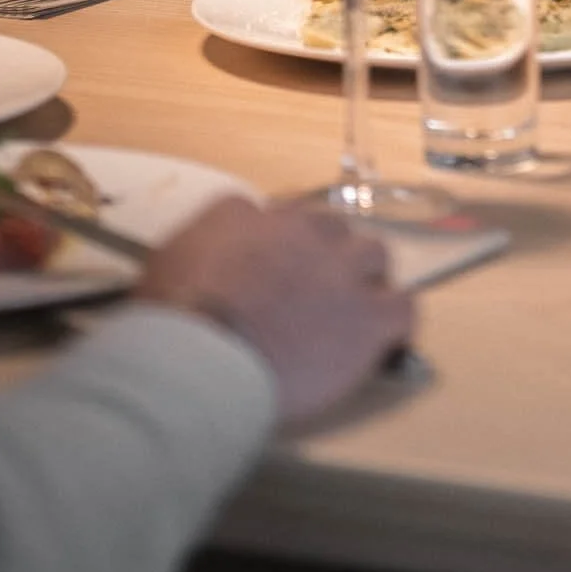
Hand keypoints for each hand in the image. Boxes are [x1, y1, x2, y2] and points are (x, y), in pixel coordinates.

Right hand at [134, 198, 414, 425]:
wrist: (202, 359)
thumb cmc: (171, 321)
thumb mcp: (167, 262)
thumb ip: (202, 245)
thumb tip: (217, 253)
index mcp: (248, 216)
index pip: (277, 213)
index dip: (278, 245)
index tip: (272, 270)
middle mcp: (302, 230)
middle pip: (330, 228)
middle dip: (324, 256)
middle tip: (310, 295)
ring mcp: (342, 270)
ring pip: (373, 255)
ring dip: (363, 280)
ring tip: (350, 314)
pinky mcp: (369, 316)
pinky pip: (403, 307)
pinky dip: (396, 321)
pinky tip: (385, 339)